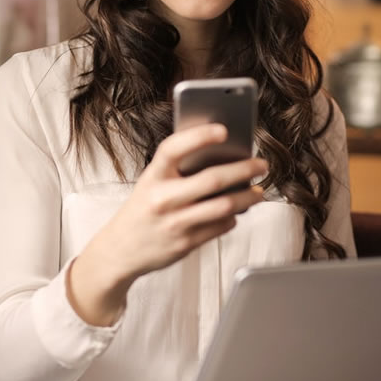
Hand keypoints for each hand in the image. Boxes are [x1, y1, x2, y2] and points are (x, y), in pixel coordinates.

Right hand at [67, 124, 266, 324]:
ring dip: (247, 197)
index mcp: (152, 177)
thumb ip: (177, 170)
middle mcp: (162, 199)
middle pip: (211, 180)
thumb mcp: (150, 183)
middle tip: (261, 165)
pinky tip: (235, 212)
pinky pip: (220, 226)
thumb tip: (220, 157)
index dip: (199, 136)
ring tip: (258, 191)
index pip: (174, 149)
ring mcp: (174, 223)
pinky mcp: (185, 243)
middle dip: (243, 170)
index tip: (223, 130)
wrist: (120, 250)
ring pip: (223, 206)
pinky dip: (233, 217)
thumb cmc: (141, 211)